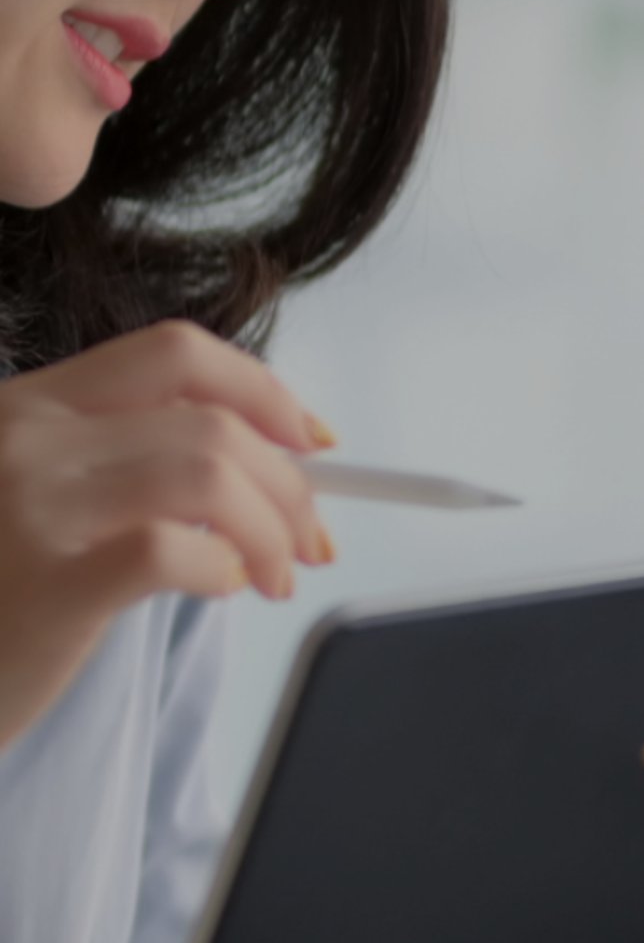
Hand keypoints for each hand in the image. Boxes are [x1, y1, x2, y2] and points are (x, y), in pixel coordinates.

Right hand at [0, 320, 335, 753]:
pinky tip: (224, 588)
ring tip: (276, 578)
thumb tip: (269, 470)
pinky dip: (223, 570)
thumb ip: (131, 463)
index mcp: (34, 403)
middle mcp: (28, 436)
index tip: (315, 441)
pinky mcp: (49, 584)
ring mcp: (33, 505)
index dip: (265, 393)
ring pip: (207, 477)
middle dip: (290, 486)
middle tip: (311, 543)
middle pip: (211, 423)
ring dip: (272, 531)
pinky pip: (169, 552)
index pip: (175, 354)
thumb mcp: (46, 492)